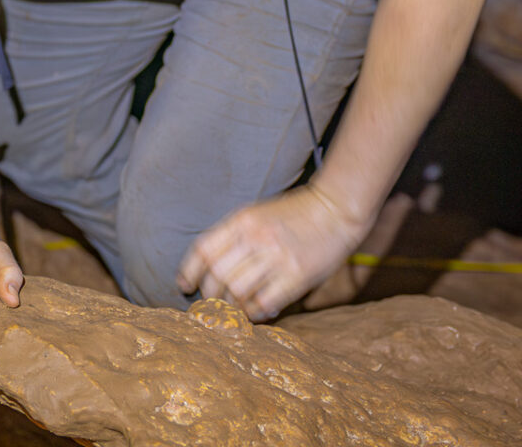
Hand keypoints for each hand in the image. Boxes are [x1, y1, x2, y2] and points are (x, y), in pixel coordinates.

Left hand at [176, 183, 369, 320]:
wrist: (336, 209)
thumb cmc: (293, 214)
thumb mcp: (256, 214)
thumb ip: (233, 236)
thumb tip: (207, 267)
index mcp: (242, 220)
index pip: (203, 249)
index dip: (189, 271)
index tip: (185, 285)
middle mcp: (256, 238)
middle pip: (217, 275)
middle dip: (209, 294)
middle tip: (212, 303)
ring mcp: (277, 257)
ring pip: (237, 291)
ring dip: (231, 306)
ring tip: (233, 309)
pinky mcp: (297, 275)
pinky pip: (264, 302)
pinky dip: (254, 311)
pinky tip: (256, 311)